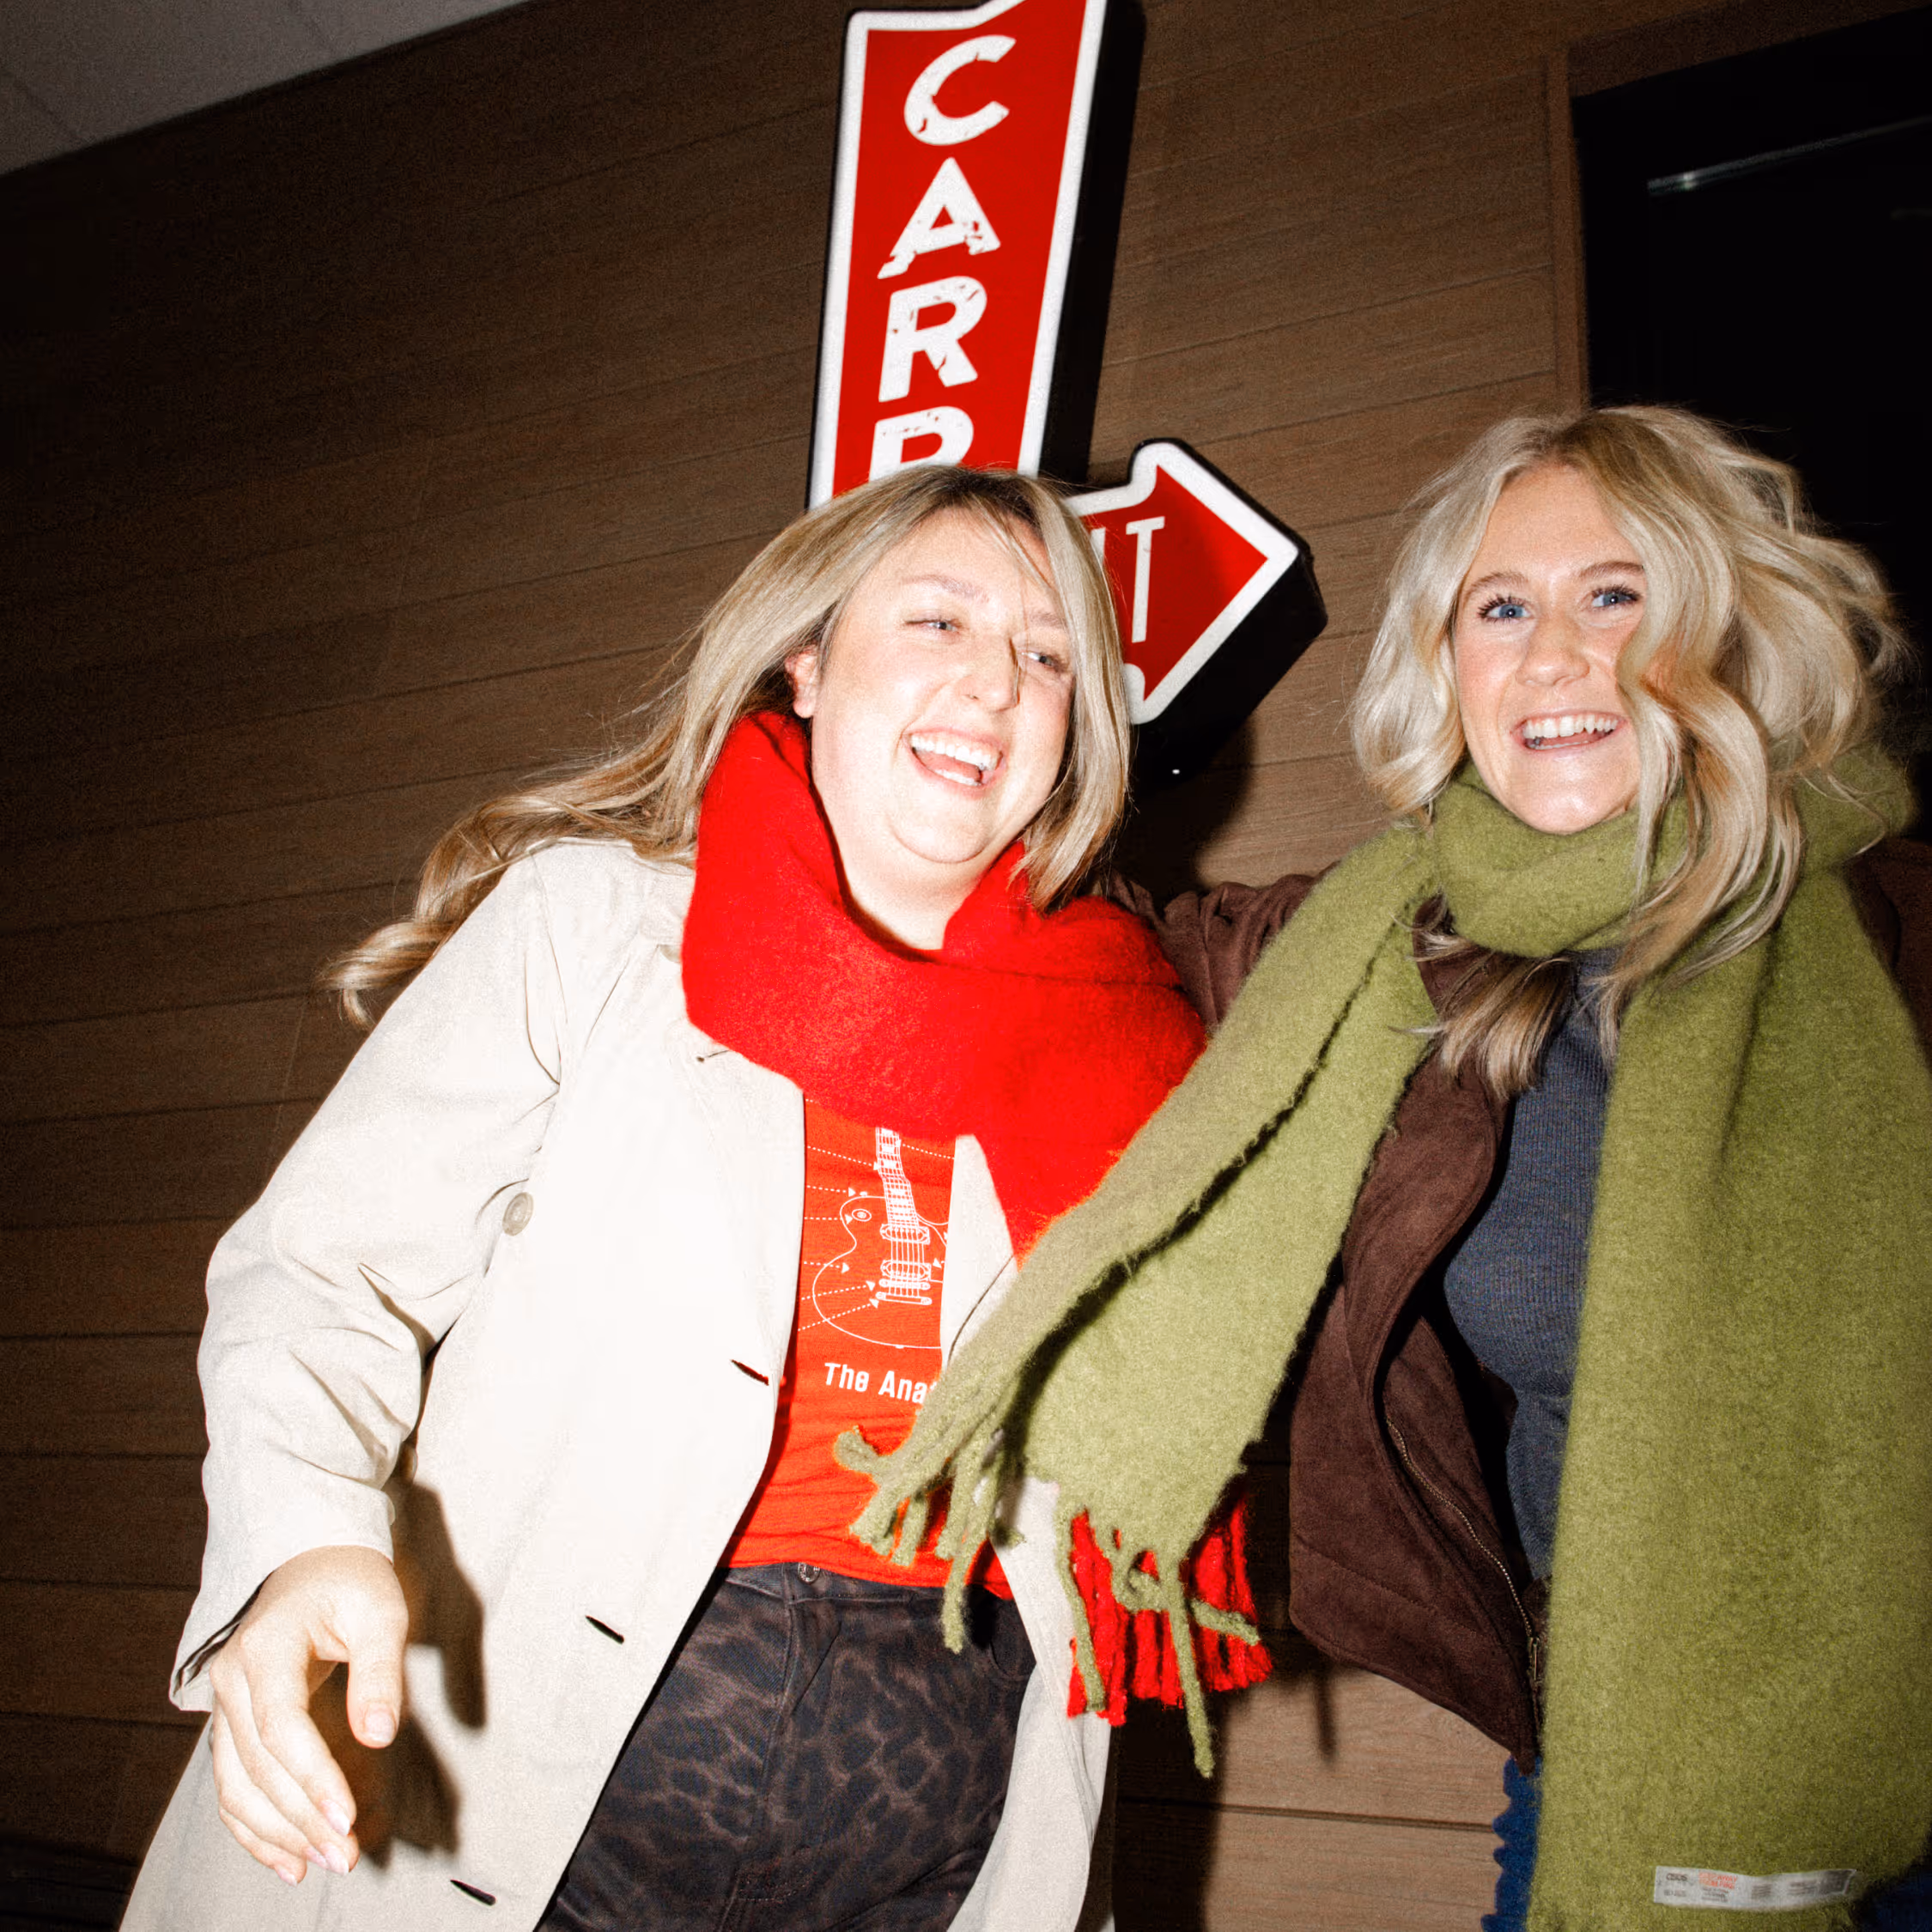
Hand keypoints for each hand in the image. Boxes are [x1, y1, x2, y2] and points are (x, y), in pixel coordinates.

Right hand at [205, 1545, 407, 1884]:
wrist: (311, 1558)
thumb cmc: (351, 1581)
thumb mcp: (381, 1610)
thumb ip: (379, 1670)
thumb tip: (377, 1735)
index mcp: (265, 1647)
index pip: (280, 1726)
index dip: (311, 1777)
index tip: (346, 1817)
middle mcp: (231, 1680)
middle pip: (257, 1765)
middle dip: (300, 1817)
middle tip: (346, 1854)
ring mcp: (224, 1704)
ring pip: (236, 1785)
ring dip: (277, 1833)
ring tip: (325, 1862)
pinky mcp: (232, 1725)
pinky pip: (232, 1785)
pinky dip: (254, 1828)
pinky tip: (288, 1860)